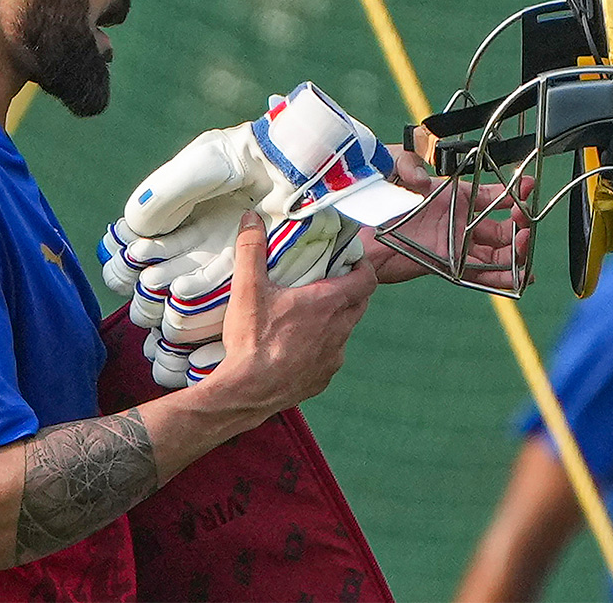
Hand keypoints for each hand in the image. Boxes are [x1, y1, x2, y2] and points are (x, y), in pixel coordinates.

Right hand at [98, 83, 400, 387]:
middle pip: (359, 303)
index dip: (363, 266)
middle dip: (349, 288)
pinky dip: (322, 345)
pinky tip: (298, 344)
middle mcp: (339, 331)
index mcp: (327, 304)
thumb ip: (251, 249)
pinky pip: (331, 355)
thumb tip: (251, 218)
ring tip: (309, 311)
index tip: (350, 259)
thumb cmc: (251, 340)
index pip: (367, 279)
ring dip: (335, 318)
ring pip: (345, 330)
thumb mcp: (247, 289)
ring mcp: (333, 358)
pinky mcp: (323, 379)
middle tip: (328, 279)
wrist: (246, 393)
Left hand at [363, 148, 532, 287]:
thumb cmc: (374, 195)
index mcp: (454, 194)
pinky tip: (517, 278)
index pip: (491, 193)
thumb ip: (408, 162)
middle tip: (526, 224)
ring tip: (526, 252)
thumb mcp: (392, 167)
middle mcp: (458, 220)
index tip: (529, 186)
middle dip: (520, 226)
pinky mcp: (446, 265)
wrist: (356, 231)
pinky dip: (498, 277)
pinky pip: (477, 272)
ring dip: (514, 254)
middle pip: (500, 226)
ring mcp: (453, 244)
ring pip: (494, 252)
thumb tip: (423, 180)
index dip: (513, 190)